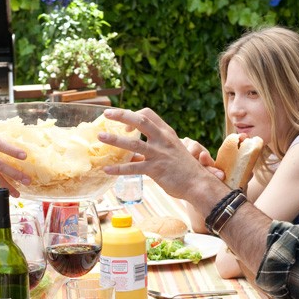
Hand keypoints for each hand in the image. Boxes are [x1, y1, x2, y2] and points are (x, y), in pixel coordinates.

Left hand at [99, 108, 220, 197]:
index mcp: (166, 133)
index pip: (148, 114)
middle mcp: (163, 139)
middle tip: (107, 114)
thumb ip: (152, 151)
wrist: (198, 184)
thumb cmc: (183, 169)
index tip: (124, 123)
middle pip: (140, 120)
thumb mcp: (169, 153)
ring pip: (133, 143)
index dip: (133, 114)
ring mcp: (159, 154)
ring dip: (114, 140)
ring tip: (100, 138)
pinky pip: (133, 168)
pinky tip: (107, 170)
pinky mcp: (155, 169)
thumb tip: (132, 156)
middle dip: (122, 115)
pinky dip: (118, 169)